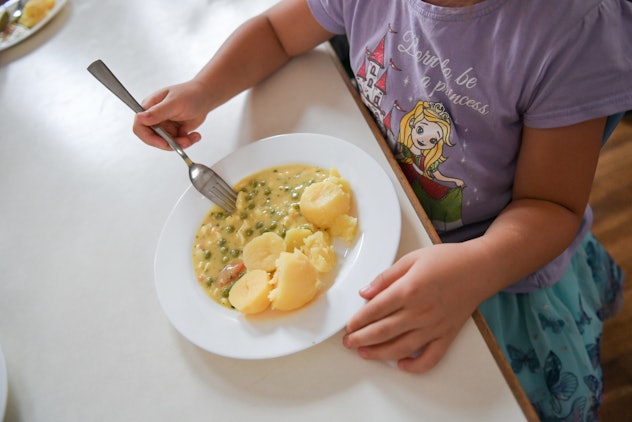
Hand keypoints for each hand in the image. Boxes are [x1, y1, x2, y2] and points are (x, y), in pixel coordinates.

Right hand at [133, 80, 210, 149]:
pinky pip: (176, 143)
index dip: (149, 138)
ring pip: (167, 143)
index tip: (163, 142)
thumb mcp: (174, 103)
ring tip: (193, 137)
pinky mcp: (173, 132)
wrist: (204, 97)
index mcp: (149, 108)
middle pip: (154, 139)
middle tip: (185, 141)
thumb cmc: (189, 94)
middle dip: (170, 143)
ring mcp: (164, 126)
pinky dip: (187, 142)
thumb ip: (158, 112)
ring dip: (181, 143)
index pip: (140, 127)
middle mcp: (154, 118)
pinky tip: (194, 135)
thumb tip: (140, 118)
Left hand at [343, 243, 482, 372]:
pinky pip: (430, 357)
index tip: (348, 326)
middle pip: (383, 331)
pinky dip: (415, 366)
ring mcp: (434, 326)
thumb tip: (365, 292)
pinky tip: (401, 365)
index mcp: (409, 290)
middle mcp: (420, 311)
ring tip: (364, 353)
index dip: (358, 320)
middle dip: (361, 339)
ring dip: (379, 354)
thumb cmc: (448, 260)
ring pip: (401, 348)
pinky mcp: (447, 334)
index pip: (375, 310)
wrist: (481, 268)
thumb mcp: (412, 259)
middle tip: (348, 343)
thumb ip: (386, 277)